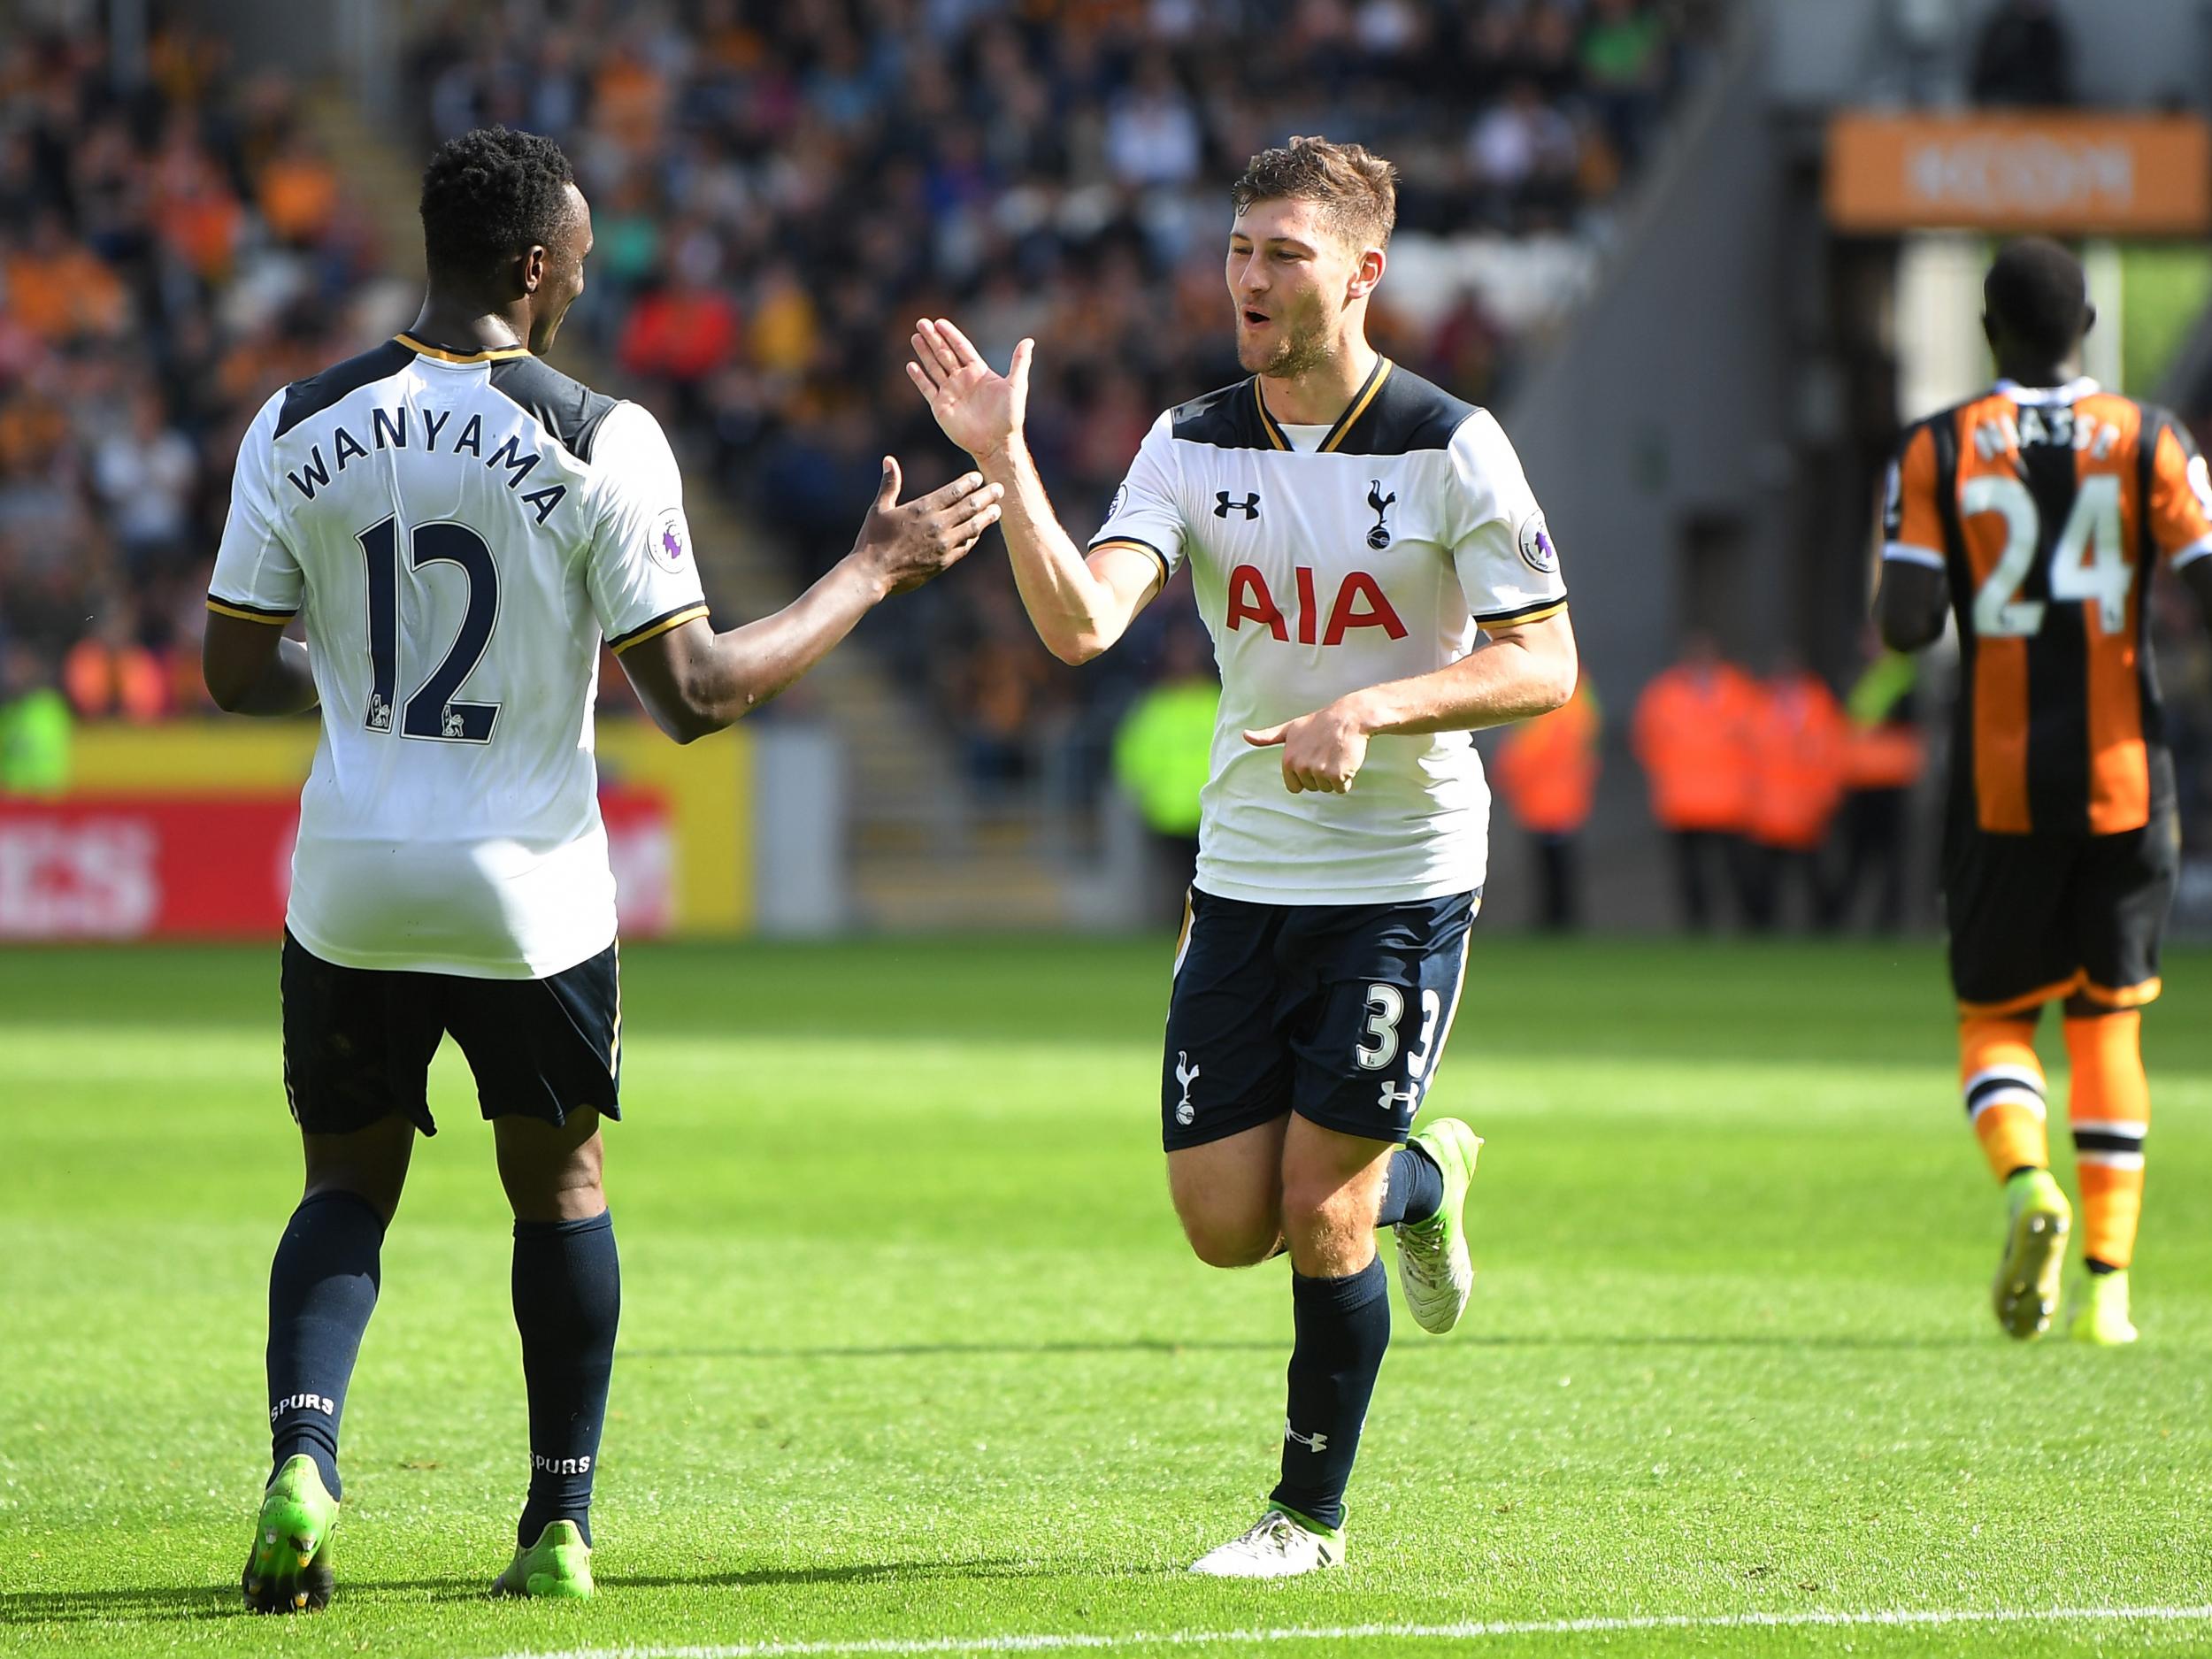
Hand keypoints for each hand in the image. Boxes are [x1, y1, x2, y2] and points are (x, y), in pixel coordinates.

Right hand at [851, 456, 1003, 596]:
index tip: (978, 477)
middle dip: (987, 496)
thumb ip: (890, 484)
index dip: (969, 483)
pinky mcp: (944, 562)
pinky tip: (978, 532)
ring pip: (973, 527)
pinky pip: (965, 547)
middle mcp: (937, 525)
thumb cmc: (872, 540)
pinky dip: (974, 537)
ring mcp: (943, 545)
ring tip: (997, 510)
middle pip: (970, 507)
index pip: (954, 491)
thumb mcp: (879, 509)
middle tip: (999, 488)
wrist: (873, 574)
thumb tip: (889, 459)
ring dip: (987, 517)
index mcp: (922, 508)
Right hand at [906, 317, 1030, 462]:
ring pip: (934, 367)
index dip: (951, 335)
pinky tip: (911, 365)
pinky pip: (927, 389)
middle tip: (921, 322)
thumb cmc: (1009, 416)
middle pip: (944, 354)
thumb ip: (1019, 362)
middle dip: (933, 338)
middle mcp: (963, 379)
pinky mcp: (941, 406)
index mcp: (978, 372)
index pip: (961, 348)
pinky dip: (919, 378)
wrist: (997, 443)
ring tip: (915, 337)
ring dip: (924, 352)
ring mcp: (951, 392)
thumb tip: (1029, 340)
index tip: (939, 322)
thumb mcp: (1016, 386)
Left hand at [1243, 700, 1371, 793]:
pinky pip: (1342, 788)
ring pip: (1327, 789)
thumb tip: (1244, 735)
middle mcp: (1301, 767)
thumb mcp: (1290, 728)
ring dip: (1335, 776)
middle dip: (1321, 775)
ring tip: (1336, 755)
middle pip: (1313, 787)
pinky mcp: (1337, 775)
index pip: (1294, 787)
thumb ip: (1267, 737)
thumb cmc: (1320, 722)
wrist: (1348, 717)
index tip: (1312, 759)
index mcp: (1288, 760)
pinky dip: (1347, 777)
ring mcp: (1319, 772)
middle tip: (1327, 754)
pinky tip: (1346, 759)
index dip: (1305, 776)